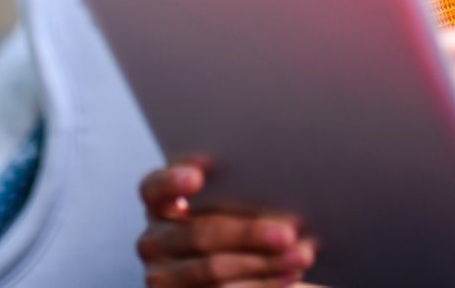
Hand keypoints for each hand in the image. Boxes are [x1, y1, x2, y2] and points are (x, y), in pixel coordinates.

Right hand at [137, 161, 317, 286]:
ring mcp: (162, 278)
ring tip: (300, 256)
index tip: (198, 177)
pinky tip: (288, 277)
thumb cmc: (237, 220)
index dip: (173, 182)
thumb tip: (277, 181)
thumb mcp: (229, 202)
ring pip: (213, 270)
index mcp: (159, 204)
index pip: (154, 188)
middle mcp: (154, 241)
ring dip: (263, 264)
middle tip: (288, 232)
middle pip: (199, 234)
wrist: (236, 270)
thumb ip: (237, 188)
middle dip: (248, 233)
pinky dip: (260, 285)